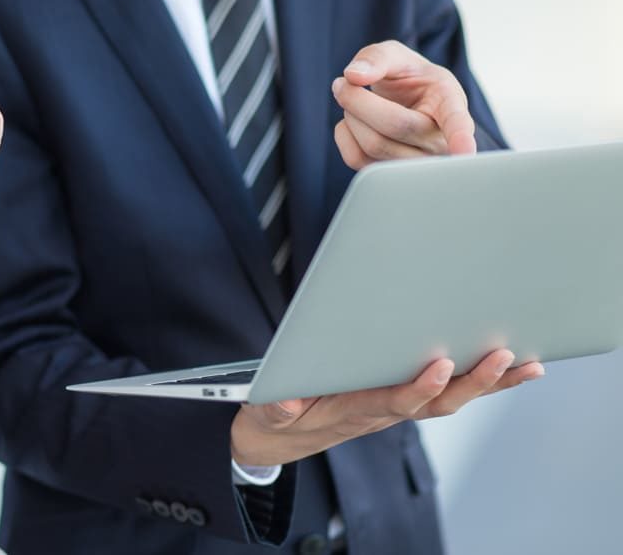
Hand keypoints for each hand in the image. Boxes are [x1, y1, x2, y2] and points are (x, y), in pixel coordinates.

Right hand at [230, 350, 543, 466]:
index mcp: (353, 411)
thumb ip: (275, 408)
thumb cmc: (281, 416)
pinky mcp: (401, 396)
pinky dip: (482, 382)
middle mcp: (384, 410)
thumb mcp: (267, 412)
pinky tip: (508, 367)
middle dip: (473, 382)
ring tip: (526, 364)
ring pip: (450, 397)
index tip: (439, 365)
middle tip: (502, 357)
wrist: (281, 436)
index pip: (393, 402)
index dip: (418, 387)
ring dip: (490, 383)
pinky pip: (448, 391)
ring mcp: (396, 405)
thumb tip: (285, 404)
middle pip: (437, 403)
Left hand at [332, 40, 476, 169]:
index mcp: (450, 104)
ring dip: (350, 116)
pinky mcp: (391, 178)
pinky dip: (344, 135)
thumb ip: (377, 57)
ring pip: (372, 145)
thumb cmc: (408, 80)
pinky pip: (356, 159)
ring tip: (354, 101)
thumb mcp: (398, 57)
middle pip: (393, 126)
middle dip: (357, 99)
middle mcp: (439, 141)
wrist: (405, 104)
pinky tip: (356, 123)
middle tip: (343, 83)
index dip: (460, 137)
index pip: (456, 122)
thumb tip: (354, 75)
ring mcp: (417, 165)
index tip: (465, 150)